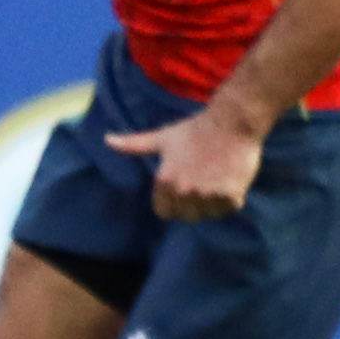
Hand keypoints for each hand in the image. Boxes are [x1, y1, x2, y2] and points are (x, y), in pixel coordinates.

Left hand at [108, 105, 273, 222]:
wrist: (232, 122)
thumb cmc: (196, 129)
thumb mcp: (163, 137)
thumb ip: (134, 144)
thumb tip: (107, 140)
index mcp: (165, 180)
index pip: (164, 212)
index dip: (175, 202)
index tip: (186, 187)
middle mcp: (184, 190)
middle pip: (187, 216)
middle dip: (195, 204)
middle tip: (205, 183)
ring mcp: (207, 193)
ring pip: (209, 214)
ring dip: (215, 203)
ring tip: (218, 180)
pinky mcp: (229, 194)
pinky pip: (229, 208)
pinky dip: (232, 199)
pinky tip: (232, 180)